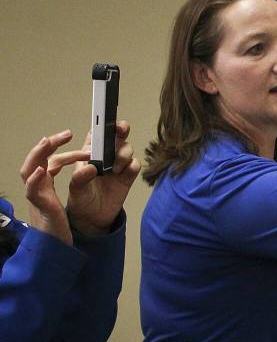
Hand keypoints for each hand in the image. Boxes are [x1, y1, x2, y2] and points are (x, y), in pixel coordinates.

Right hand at [19, 130, 91, 244]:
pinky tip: (42, 171)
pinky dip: (35, 180)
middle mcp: (38, 188)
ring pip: (28, 171)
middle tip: (67, 133)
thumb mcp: (66, 198)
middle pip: (36, 160)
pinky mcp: (39, 208)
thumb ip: (74, 182)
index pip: (49, 161)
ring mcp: (36, 197)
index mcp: (44, 184)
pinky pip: (32, 192)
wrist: (53, 247)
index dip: (59, 148)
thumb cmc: (59, 224)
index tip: (72, 135)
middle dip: (48, 145)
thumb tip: (90, 166)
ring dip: (37, 155)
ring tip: (46, 141)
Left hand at [66, 120, 141, 236]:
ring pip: (127, 149)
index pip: (97, 133)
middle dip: (121, 130)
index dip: (103, 125)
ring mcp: (118, 165)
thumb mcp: (76, 188)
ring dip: (123, 154)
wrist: (93, 218)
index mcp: (89, 153)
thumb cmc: (81, 199)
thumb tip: (92, 168)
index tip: (107, 122)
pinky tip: (123, 174)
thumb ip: (81, 177)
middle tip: (121, 131)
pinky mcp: (128, 176)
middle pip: (117, 136)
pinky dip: (131, 166)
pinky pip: (135, 164)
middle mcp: (105, 156)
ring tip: (115, 169)